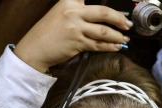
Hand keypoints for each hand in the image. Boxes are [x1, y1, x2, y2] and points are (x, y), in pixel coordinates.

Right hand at [13, 0, 132, 72]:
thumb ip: (77, 10)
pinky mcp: (77, 43)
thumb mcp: (59, 13)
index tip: (119, 10)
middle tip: (127, 24)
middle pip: (104, 13)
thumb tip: (97, 14)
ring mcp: (76, 28)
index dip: (109, 7)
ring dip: (117, 36)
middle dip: (119, 19)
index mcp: (69, 1)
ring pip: (103, 31)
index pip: (93, 0)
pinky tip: (115, 46)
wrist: (34, 50)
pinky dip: (109, 46)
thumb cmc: (46, 33)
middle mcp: (73, 12)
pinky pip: (98, 45)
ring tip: (124, 38)